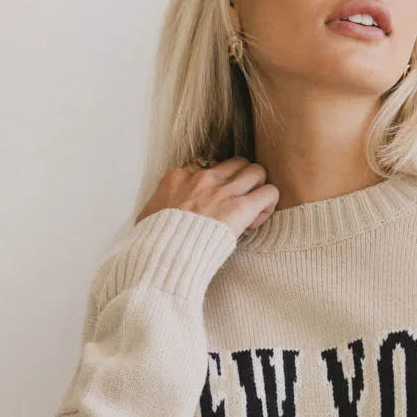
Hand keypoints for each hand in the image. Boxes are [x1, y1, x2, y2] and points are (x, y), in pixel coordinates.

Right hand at [137, 155, 279, 237]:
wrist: (165, 253)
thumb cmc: (154, 240)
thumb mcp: (147, 216)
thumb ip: (157, 208)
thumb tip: (155, 213)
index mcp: (179, 177)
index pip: (208, 167)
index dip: (217, 184)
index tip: (214, 203)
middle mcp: (203, 178)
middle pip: (236, 163)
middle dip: (241, 180)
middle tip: (238, 203)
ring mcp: (223, 191)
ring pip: (256, 171)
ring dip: (258, 188)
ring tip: (252, 210)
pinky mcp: (240, 207)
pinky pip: (269, 193)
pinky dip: (268, 203)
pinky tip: (257, 219)